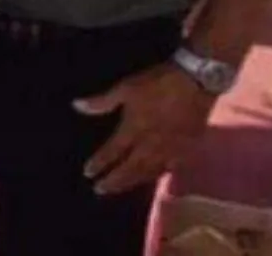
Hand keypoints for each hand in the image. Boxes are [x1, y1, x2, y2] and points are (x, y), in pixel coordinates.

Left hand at [76, 62, 215, 194]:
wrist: (195, 82)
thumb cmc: (158, 83)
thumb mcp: (126, 88)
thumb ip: (102, 101)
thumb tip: (76, 105)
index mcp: (134, 129)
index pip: (112, 151)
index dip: (99, 163)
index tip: (88, 173)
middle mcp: (151, 145)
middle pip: (130, 168)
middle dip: (114, 181)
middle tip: (100, 190)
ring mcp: (171, 149)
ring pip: (149, 172)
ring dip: (133, 182)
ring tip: (121, 188)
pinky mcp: (188, 149)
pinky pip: (172, 168)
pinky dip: (160, 175)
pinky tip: (153, 177)